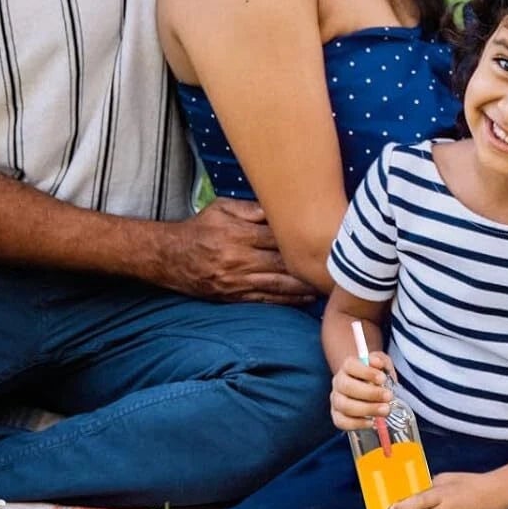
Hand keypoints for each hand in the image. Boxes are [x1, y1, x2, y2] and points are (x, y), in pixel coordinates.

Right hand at [152, 198, 315, 303]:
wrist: (169, 257)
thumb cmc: (200, 228)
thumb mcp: (222, 208)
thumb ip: (252, 210)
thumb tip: (282, 208)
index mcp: (238, 233)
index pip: (278, 237)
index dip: (303, 239)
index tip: (326, 238)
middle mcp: (239, 258)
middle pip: (282, 263)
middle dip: (309, 265)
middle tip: (338, 265)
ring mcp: (236, 280)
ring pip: (278, 284)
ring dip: (305, 286)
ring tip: (328, 285)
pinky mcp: (233, 296)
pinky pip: (265, 299)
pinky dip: (288, 300)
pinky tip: (306, 299)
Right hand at [331, 351, 393, 431]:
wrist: (368, 391)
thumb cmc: (375, 377)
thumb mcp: (381, 365)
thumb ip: (381, 361)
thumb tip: (379, 363)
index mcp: (347, 367)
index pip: (351, 366)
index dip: (366, 372)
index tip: (382, 378)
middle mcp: (338, 382)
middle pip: (347, 387)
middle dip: (370, 393)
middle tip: (389, 397)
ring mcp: (336, 400)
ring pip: (345, 406)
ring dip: (367, 409)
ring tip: (385, 410)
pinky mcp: (337, 416)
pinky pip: (342, 422)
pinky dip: (358, 423)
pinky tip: (372, 422)